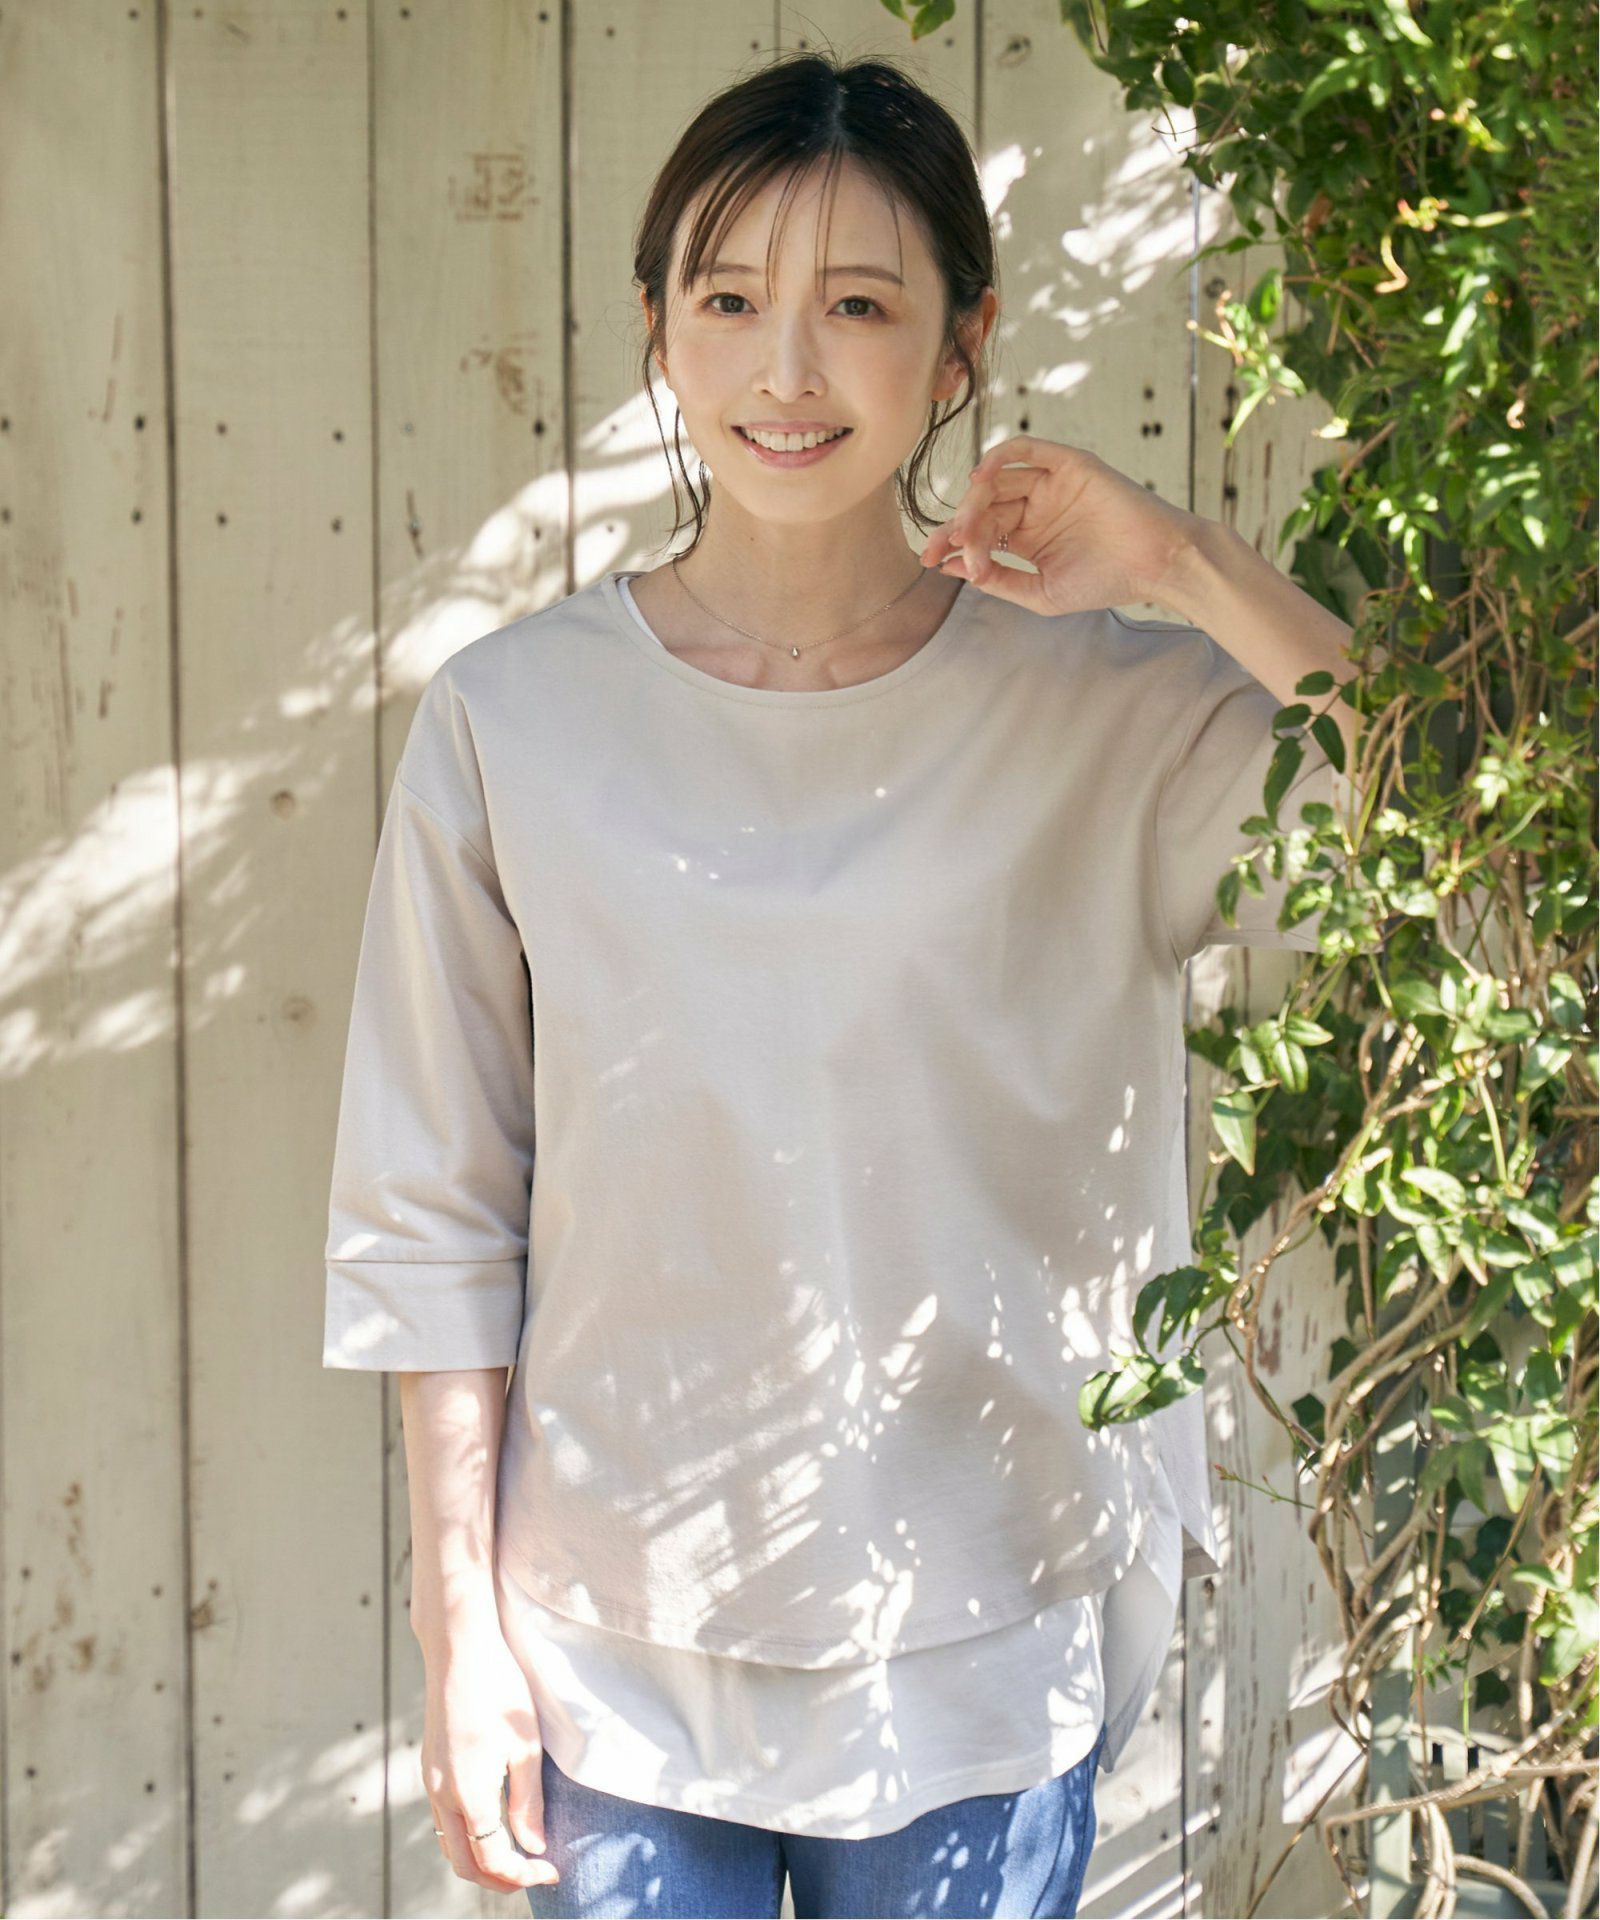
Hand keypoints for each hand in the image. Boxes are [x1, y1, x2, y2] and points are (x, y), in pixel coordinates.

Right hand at [419, 1625, 560, 1892]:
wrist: (459, 1648)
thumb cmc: (499, 1689)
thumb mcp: (525, 1746)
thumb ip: (528, 1804)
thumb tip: (533, 1849)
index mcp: (469, 1793)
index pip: (492, 1861)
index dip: (523, 1876)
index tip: (553, 1870)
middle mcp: (443, 1794)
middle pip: (464, 1864)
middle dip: (499, 1880)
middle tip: (535, 1872)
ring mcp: (432, 1781)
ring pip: (450, 1844)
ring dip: (480, 1860)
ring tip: (518, 1853)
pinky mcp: (430, 1766)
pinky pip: (444, 1819)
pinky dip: (467, 1836)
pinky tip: (494, 1822)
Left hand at [919, 434, 1203, 617]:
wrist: (1155, 565)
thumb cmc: (1106, 582)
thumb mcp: (1041, 592)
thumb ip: (999, 580)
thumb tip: (952, 568)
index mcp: (1027, 537)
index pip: (979, 532)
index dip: (952, 544)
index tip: (930, 560)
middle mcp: (1035, 507)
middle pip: (983, 507)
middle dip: (958, 527)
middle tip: (944, 548)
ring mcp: (1051, 483)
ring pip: (998, 482)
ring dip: (975, 503)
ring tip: (965, 529)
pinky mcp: (1069, 464)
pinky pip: (1026, 448)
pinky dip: (1000, 457)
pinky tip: (981, 478)